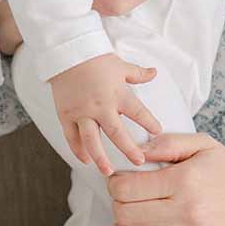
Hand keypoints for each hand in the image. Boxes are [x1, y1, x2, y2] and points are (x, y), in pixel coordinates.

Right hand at [49, 53, 161, 175]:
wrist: (68, 53)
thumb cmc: (96, 59)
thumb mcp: (121, 66)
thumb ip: (138, 74)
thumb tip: (155, 72)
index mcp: (118, 94)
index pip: (138, 112)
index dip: (149, 122)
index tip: (158, 131)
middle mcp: (101, 106)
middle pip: (116, 133)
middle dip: (129, 149)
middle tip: (139, 161)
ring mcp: (82, 112)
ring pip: (91, 140)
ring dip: (100, 158)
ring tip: (108, 172)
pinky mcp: (66, 115)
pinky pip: (72, 137)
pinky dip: (78, 150)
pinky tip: (86, 160)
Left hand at [106, 133, 224, 225]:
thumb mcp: (203, 145)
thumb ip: (168, 143)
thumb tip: (135, 150)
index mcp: (185, 180)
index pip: (127, 188)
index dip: (114, 185)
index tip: (118, 183)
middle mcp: (189, 212)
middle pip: (127, 216)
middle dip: (118, 207)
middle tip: (124, 203)